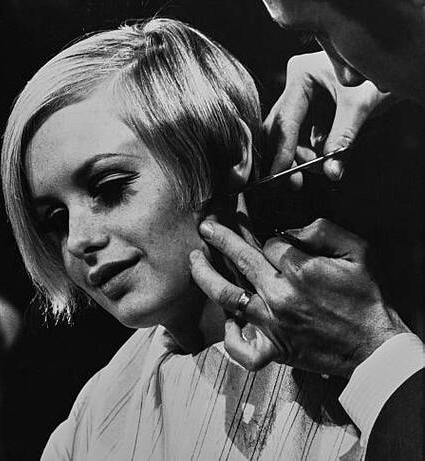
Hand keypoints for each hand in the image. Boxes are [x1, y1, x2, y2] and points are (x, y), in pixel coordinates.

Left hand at [190, 217, 407, 376]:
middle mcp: (279, 294)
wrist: (373, 347)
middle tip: (204, 225)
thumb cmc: (366, 297)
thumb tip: (291, 230)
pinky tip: (228, 321)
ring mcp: (272, 324)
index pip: (265, 240)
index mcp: (299, 268)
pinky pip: (243, 350)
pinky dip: (230, 337)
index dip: (255, 228)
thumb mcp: (357, 251)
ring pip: (227, 296)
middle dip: (218, 237)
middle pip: (239, 259)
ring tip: (194, 260)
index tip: (246, 218)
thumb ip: (323, 231)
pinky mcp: (274, 350)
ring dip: (205, 275)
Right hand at [265, 51, 389, 185]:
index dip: (281, 150)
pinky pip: (306, 137)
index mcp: (301, 75)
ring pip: (292, 136)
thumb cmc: (377, 77)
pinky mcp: (314, 109)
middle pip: (281, 129)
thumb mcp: (359, 107)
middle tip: (296, 182)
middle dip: (290, 156)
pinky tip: (327, 156)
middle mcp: (297, 85)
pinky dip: (314, 151)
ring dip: (305, 157)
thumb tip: (331, 172)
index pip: (285, 120)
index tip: (277, 175)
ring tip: (326, 165)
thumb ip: (342, 140)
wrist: (396, 68)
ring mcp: (303, 98)